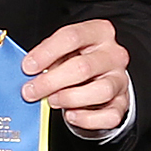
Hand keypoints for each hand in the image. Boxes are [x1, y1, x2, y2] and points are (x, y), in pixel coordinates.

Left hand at [20, 18, 132, 136]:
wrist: (100, 76)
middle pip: (82, 67)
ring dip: (69, 98)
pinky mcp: (122, 103)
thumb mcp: (64, 50)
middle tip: (30, 91)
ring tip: (52, 100)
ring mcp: (120, 79)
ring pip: (100, 91)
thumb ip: (49, 58)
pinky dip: (87, 119)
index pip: (71, 37)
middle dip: (51, 81)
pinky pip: (109, 116)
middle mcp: (113, 54)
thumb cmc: (77, 59)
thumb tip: (30, 72)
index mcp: (99, 32)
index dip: (46, 53)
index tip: (27, 67)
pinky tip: (71, 114)